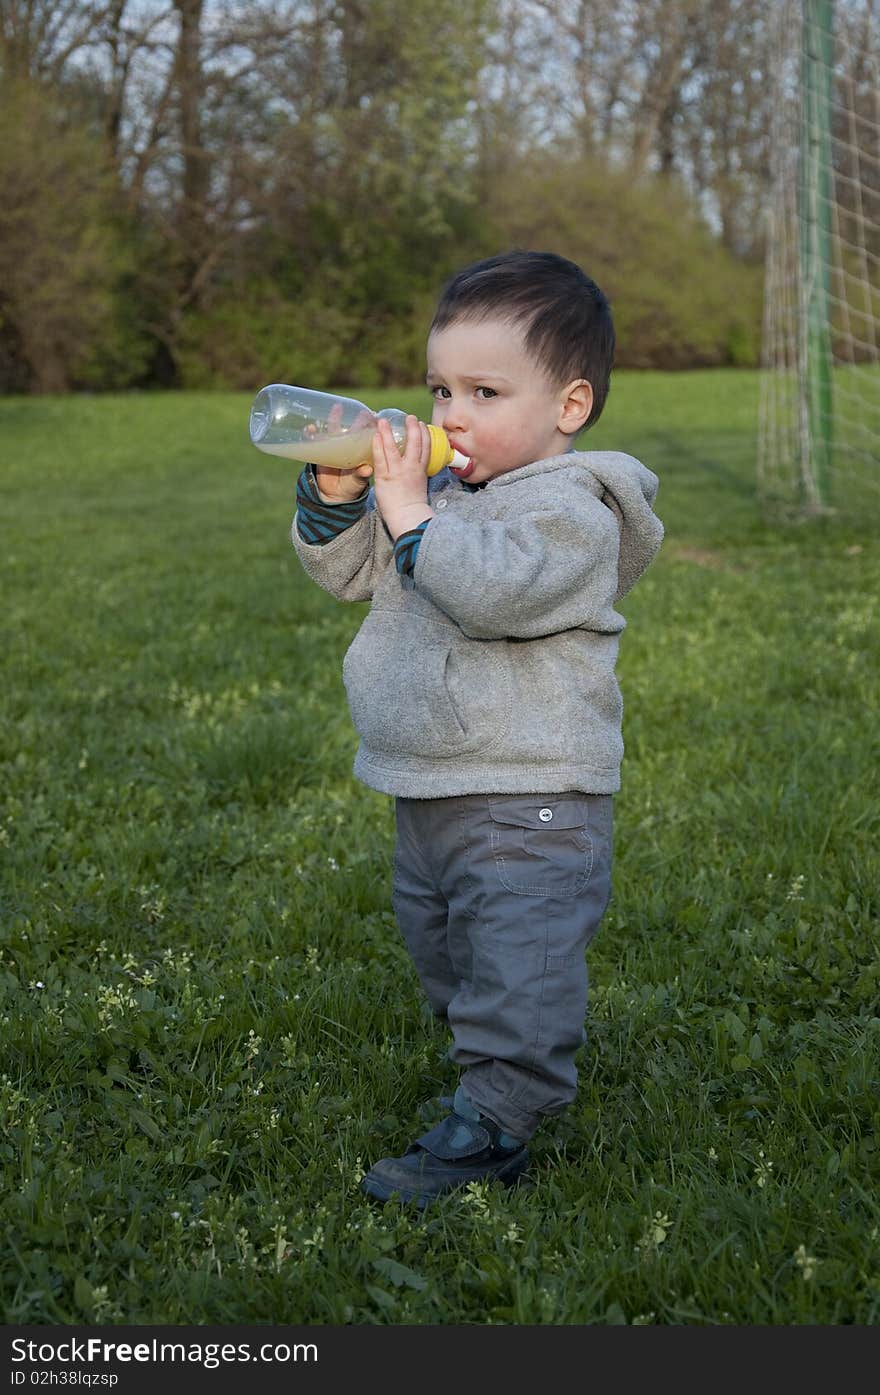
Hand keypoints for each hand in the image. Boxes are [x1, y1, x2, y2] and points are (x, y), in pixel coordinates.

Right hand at [313, 401, 372, 501]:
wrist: (333, 496)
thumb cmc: (351, 486)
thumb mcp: (357, 481)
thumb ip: (360, 475)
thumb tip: (367, 470)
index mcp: (360, 451)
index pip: (367, 435)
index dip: (370, 425)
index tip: (375, 415)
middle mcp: (348, 446)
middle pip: (352, 428)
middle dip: (355, 418)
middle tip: (360, 410)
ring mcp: (334, 447)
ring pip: (334, 429)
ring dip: (334, 418)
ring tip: (337, 408)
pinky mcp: (320, 451)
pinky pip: (315, 440)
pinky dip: (311, 434)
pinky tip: (310, 429)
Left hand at [370, 415, 434, 539]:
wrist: (408, 518)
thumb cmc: (413, 506)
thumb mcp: (420, 487)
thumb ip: (416, 475)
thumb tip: (413, 470)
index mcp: (422, 470)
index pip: (427, 448)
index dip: (425, 435)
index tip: (422, 425)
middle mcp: (412, 468)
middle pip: (416, 443)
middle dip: (414, 428)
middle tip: (410, 417)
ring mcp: (398, 472)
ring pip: (394, 448)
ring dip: (389, 432)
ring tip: (384, 420)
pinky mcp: (385, 478)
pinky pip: (381, 459)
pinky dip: (378, 446)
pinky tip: (375, 436)